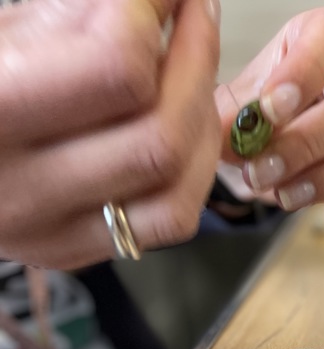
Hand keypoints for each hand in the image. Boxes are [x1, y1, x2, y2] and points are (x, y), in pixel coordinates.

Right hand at [0, 0, 220, 268]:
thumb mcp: (8, 34)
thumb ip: (79, 17)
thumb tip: (164, 0)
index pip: (116, 67)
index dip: (155, 14)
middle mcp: (21, 186)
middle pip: (159, 134)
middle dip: (197, 60)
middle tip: (198, 14)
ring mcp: (54, 229)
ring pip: (174, 179)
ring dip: (202, 114)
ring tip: (194, 68)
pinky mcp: (80, 248)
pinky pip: (173, 216)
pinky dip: (197, 165)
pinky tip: (189, 125)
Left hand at [215, 7, 323, 228]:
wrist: (253, 156)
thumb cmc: (247, 122)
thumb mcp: (227, 110)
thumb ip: (232, 116)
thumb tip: (238, 132)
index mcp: (318, 43)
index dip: (308, 68)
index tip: (270, 108)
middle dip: (309, 142)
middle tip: (264, 169)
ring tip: (285, 195)